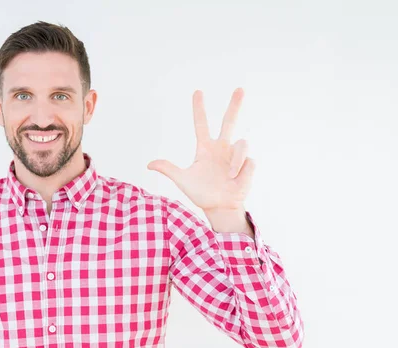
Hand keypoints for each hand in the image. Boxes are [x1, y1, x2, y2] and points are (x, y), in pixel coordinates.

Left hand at [147, 88, 255, 211]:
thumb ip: (168, 170)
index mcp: (205, 148)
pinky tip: (236, 180)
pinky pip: (248, 161)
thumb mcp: (183, 181)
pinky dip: (241, 171)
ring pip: (242, 144)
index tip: (197, 92)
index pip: (201, 124)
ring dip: (236, 162)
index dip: (199, 109)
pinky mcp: (248, 164)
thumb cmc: (201, 194)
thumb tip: (149, 164)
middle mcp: (221, 148)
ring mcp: (235, 155)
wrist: (219, 208)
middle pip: (229, 121)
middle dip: (235, 105)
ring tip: (230, 176)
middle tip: (240, 88)